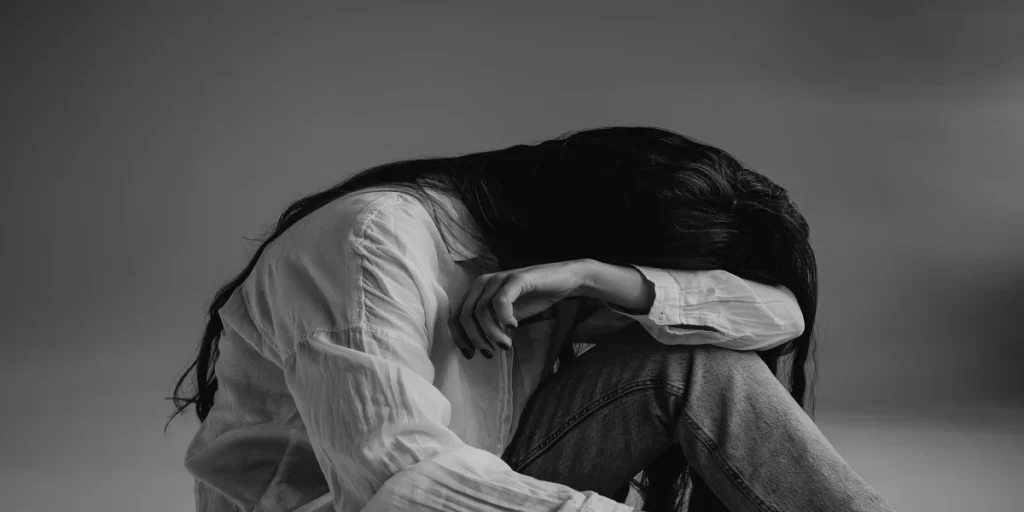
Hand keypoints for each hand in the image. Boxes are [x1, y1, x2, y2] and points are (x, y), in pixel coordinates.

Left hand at [449, 259, 596, 358]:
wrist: (562, 280)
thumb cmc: (532, 298)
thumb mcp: (505, 316)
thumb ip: (489, 325)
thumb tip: (474, 347)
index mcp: (476, 291)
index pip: (455, 316)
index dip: (460, 338)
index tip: (470, 355)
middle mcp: (483, 282)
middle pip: (465, 316)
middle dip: (476, 339)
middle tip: (491, 353)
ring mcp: (499, 278)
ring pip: (481, 310)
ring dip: (492, 333)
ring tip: (506, 345)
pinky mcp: (516, 278)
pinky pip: (500, 301)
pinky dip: (504, 318)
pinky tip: (514, 326)